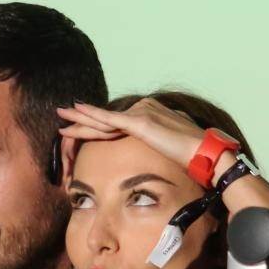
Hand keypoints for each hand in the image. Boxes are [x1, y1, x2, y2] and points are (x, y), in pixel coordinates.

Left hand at [55, 99, 237, 178]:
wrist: (206, 154)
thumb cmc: (194, 157)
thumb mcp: (174, 149)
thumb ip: (163, 146)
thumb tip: (163, 152)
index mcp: (150, 117)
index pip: (117, 124)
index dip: (98, 126)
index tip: (83, 126)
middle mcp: (144, 111)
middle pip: (107, 119)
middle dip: (84, 119)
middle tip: (64, 114)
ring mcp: (141, 115)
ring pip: (104, 119)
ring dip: (81, 118)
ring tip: (62, 114)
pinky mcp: (140, 123)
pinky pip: (110, 120)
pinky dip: (92, 116)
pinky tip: (76, 112)